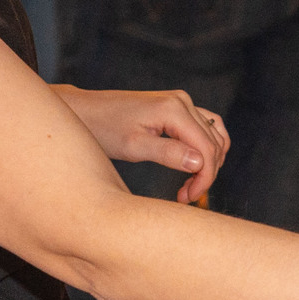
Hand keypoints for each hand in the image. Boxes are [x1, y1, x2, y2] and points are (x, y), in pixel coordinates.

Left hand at [61, 88, 226, 204]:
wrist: (85, 112)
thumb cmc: (103, 129)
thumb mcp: (134, 146)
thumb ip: (168, 154)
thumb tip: (200, 163)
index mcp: (173, 109)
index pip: (206, 148)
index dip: (204, 177)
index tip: (189, 198)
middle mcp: (182, 101)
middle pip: (213, 143)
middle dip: (205, 173)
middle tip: (186, 196)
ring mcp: (181, 102)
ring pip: (213, 136)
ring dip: (208, 162)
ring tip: (190, 184)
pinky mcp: (177, 106)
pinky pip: (206, 127)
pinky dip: (206, 147)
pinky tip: (195, 164)